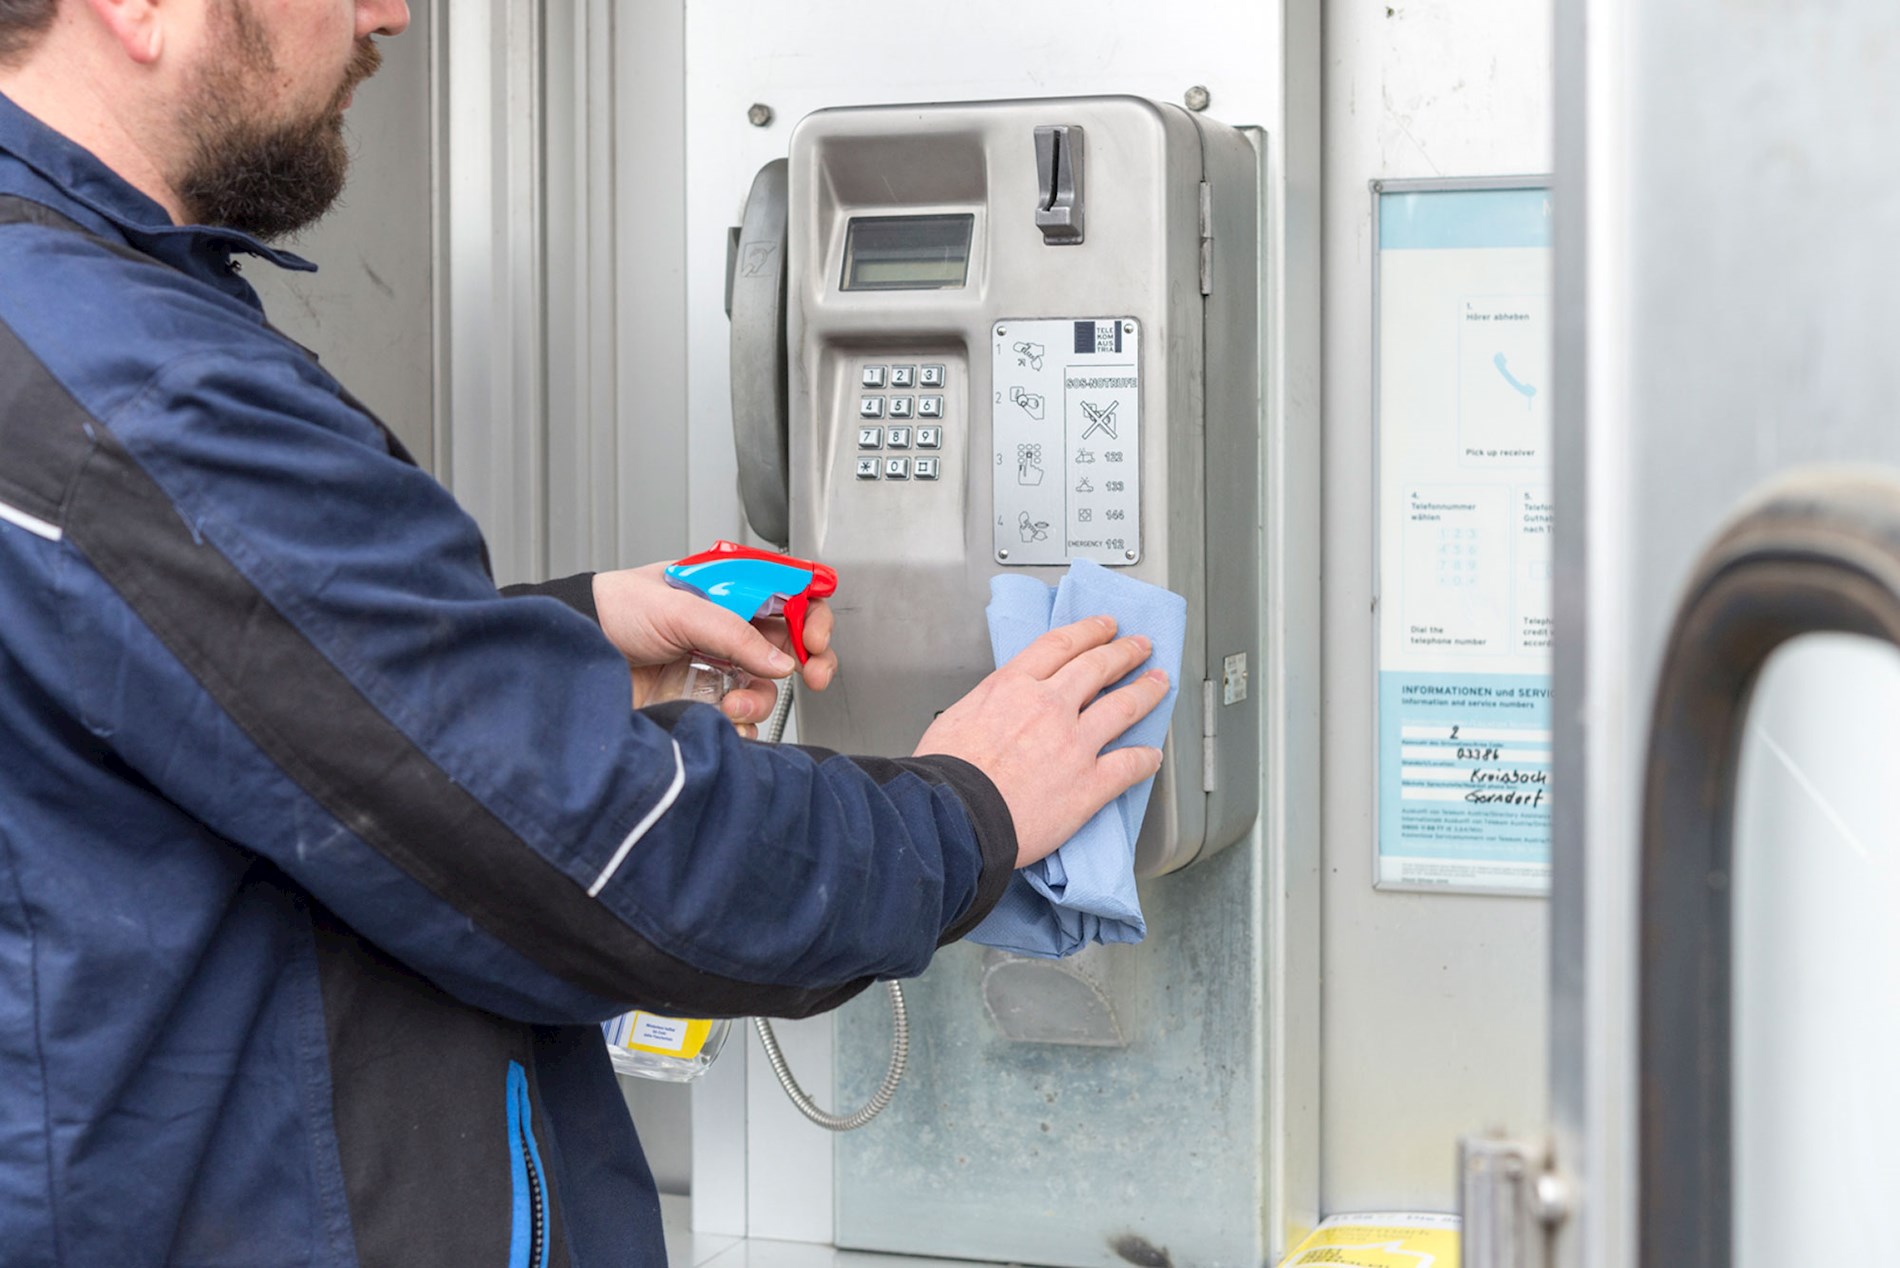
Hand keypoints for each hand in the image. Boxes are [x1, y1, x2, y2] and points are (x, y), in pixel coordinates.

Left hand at [591, 565, 838, 733]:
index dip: (811, 615)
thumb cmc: (615, 610)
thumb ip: (734, 634)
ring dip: (761, 699)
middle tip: (815, 675)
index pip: (789, 596)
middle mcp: (729, 628)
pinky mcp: (703, 699)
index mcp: (731, 591)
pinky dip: (741, 726)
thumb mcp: (679, 609)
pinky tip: (725, 722)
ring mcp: (718, 665)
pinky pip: (741, 718)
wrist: (577, 649)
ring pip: (767, 687)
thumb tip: (781, 663)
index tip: (815, 638)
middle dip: (810, 661)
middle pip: (790, 645)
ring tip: (735, 705)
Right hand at [913, 616, 1166, 867]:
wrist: (954, 816)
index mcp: (1014, 685)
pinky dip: (1146, 759)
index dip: (1089, 631)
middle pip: (1098, 667)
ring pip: (1123, 707)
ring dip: (1146, 691)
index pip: (1061, 645)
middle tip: (1140, 646)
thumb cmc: (945, 774)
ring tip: (1159, 682)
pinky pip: (1128, 766)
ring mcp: (1074, 743)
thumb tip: (1000, 707)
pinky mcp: (1089, 783)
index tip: (1104, 626)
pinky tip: (1152, 756)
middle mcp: (1049, 705)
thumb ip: (990, 704)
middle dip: (1124, 652)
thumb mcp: (958, 716)